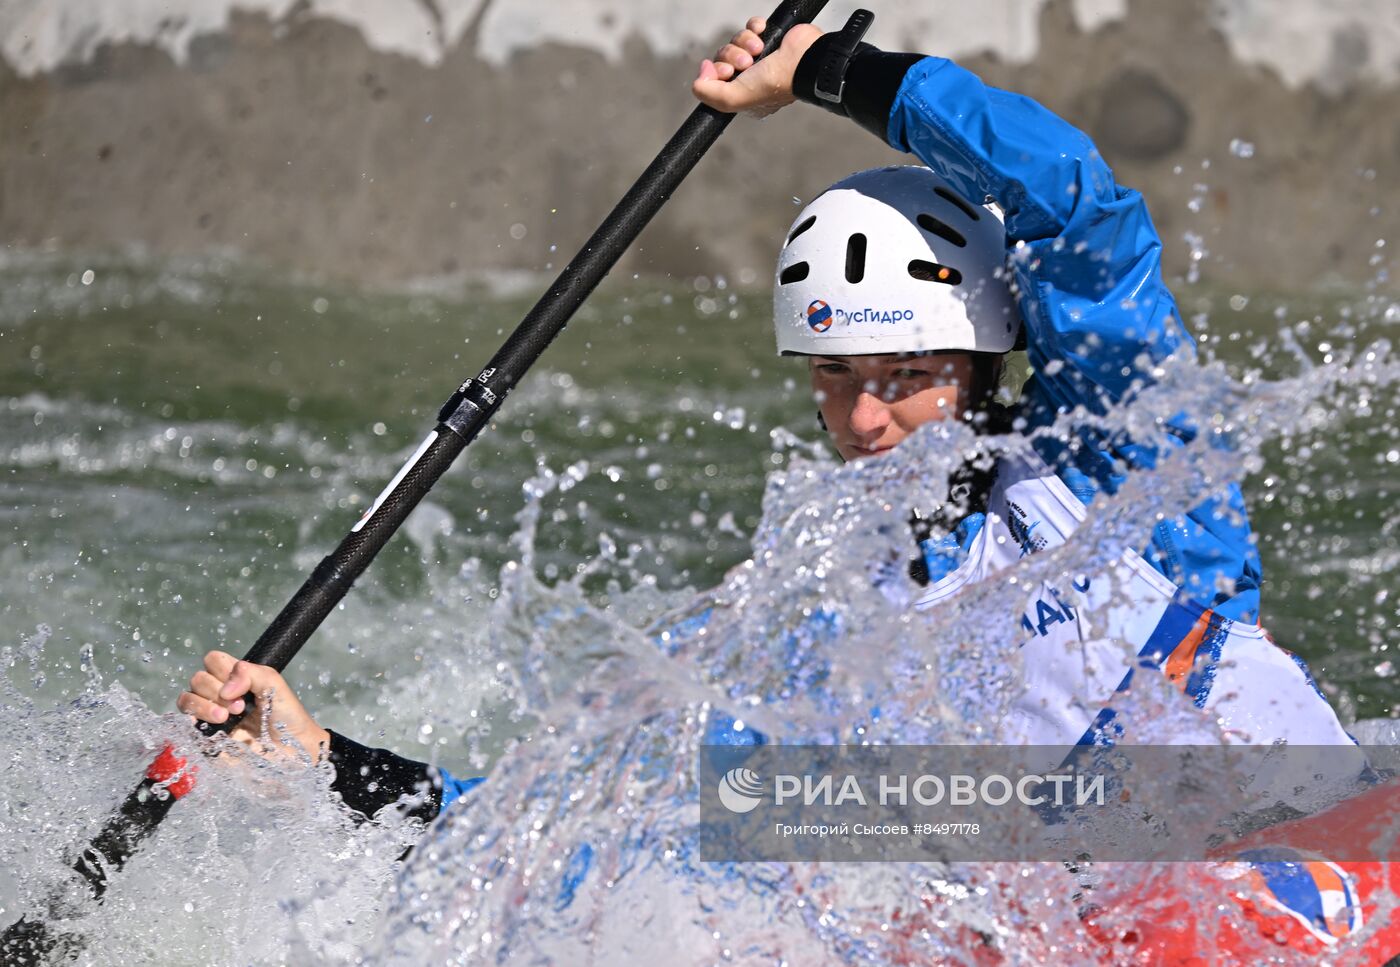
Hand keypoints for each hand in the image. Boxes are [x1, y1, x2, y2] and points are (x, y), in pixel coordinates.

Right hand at [177, 650, 329, 761]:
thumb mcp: (274, 684)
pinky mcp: (204, 737)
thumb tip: (225, 689)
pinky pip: (184, 725)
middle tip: (240, 708)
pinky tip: (215, 727)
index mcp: (235, 678)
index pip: (212, 661)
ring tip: (225, 718)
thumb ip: (250, 673)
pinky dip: (195, 721)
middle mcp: (219, 694)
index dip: (221, 670)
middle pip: (197, 679)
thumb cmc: (286, 716)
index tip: (242, 688)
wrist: (291, 749)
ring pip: (186, 699)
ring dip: (204, 705)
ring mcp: (210, 716)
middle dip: (216, 691)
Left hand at [692, 16, 822, 116]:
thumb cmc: (776, 83)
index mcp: (744, 96)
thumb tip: (700, 74)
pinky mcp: (769, 38)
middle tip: (746, 63)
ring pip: (735, 42)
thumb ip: (708, 93)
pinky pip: (750, 27)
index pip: (715, 81)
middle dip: (731, 57)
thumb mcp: (735, 98)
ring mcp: (761, 58)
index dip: (715, 73)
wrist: (803, 60)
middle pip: (723, 59)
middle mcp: (751, 78)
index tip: (726, 73)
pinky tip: (762, 34)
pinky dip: (754, 28)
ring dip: (744, 42)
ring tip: (758, 49)